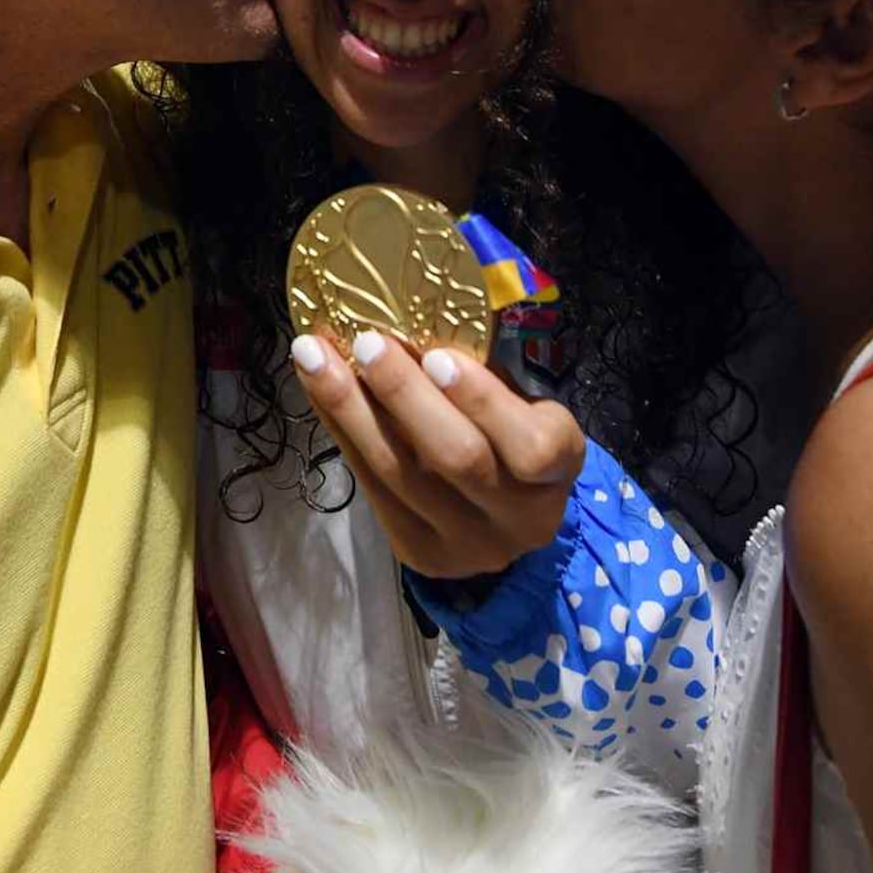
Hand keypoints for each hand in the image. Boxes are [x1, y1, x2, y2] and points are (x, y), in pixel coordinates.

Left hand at [289, 327, 586, 580]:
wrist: (503, 517)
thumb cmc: (510, 434)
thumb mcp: (519, 405)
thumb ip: (482, 378)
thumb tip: (409, 319)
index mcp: (558, 472)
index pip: (532, 448)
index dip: (483, 402)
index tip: (438, 357)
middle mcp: (521, 518)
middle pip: (457, 458)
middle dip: (404, 395)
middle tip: (365, 342)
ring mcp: (468, 545)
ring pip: (400, 474)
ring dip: (350, 409)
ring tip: (314, 357)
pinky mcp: (420, 553)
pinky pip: (371, 488)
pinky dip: (341, 432)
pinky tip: (317, 390)